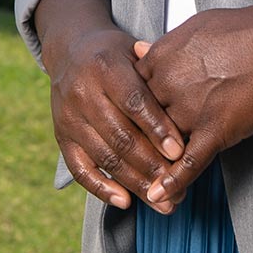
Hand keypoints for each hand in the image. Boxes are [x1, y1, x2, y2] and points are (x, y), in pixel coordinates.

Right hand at [48, 23, 188, 212]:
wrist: (71, 50)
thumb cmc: (116, 56)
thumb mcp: (135, 54)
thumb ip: (159, 79)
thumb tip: (191, 112)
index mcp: (105, 67)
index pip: (134, 102)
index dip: (157, 129)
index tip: (180, 153)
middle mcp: (83, 92)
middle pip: (121, 135)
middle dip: (152, 165)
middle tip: (179, 185)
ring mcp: (69, 117)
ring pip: (105, 157)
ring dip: (136, 184)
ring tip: (164, 202)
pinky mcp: (61, 137)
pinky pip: (80, 170)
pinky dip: (102, 189)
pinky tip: (126, 201)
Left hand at [131, 5, 252, 206]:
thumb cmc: (245, 30)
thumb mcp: (194, 26)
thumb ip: (164, 44)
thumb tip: (139, 48)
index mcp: (161, 58)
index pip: (130, 93)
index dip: (130, 112)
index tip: (128, 123)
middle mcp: (168, 84)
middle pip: (140, 121)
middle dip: (136, 142)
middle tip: (130, 160)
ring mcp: (190, 109)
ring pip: (160, 144)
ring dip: (152, 165)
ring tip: (141, 185)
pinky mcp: (215, 130)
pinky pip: (189, 161)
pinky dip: (173, 182)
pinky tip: (160, 196)